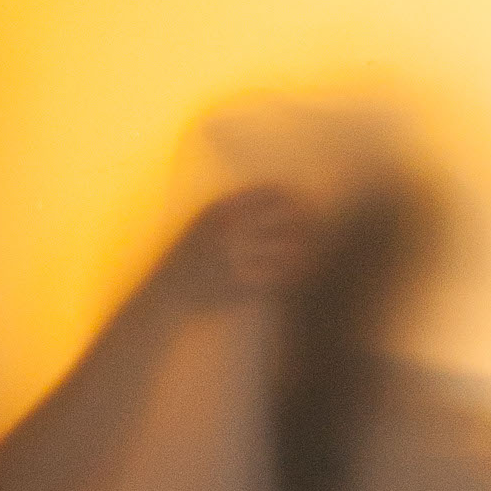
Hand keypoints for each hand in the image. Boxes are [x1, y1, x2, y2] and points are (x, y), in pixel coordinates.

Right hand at [155, 184, 309, 312]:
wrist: (166, 297)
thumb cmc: (190, 259)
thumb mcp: (204, 223)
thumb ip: (236, 208)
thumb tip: (284, 195)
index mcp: (220, 209)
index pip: (272, 192)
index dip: (296, 198)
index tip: (308, 205)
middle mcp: (228, 230)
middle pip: (287, 217)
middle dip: (310, 223)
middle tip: (323, 229)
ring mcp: (234, 257)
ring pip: (289, 248)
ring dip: (308, 250)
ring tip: (317, 252)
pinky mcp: (240, 285)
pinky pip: (280, 276)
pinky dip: (296, 273)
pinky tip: (304, 273)